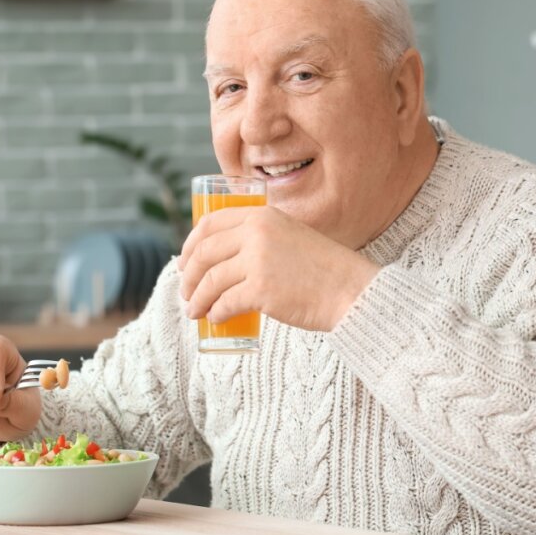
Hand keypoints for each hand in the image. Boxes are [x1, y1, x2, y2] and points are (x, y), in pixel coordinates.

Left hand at [178, 206, 379, 331]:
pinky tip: (215, 318)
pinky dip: (215, 312)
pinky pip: (225, 302)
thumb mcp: (290, 236)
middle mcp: (257, 233)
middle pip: (204, 253)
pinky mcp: (261, 290)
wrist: (351, 290)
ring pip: (211, 280)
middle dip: (189, 275)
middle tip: (186, 291)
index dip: (190, 244)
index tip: (185, 262)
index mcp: (262, 215)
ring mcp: (258, 261)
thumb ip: (262, 238)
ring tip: (194, 311)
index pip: (210, 224)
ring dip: (197, 298)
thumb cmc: (323, 269)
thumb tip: (226, 258)